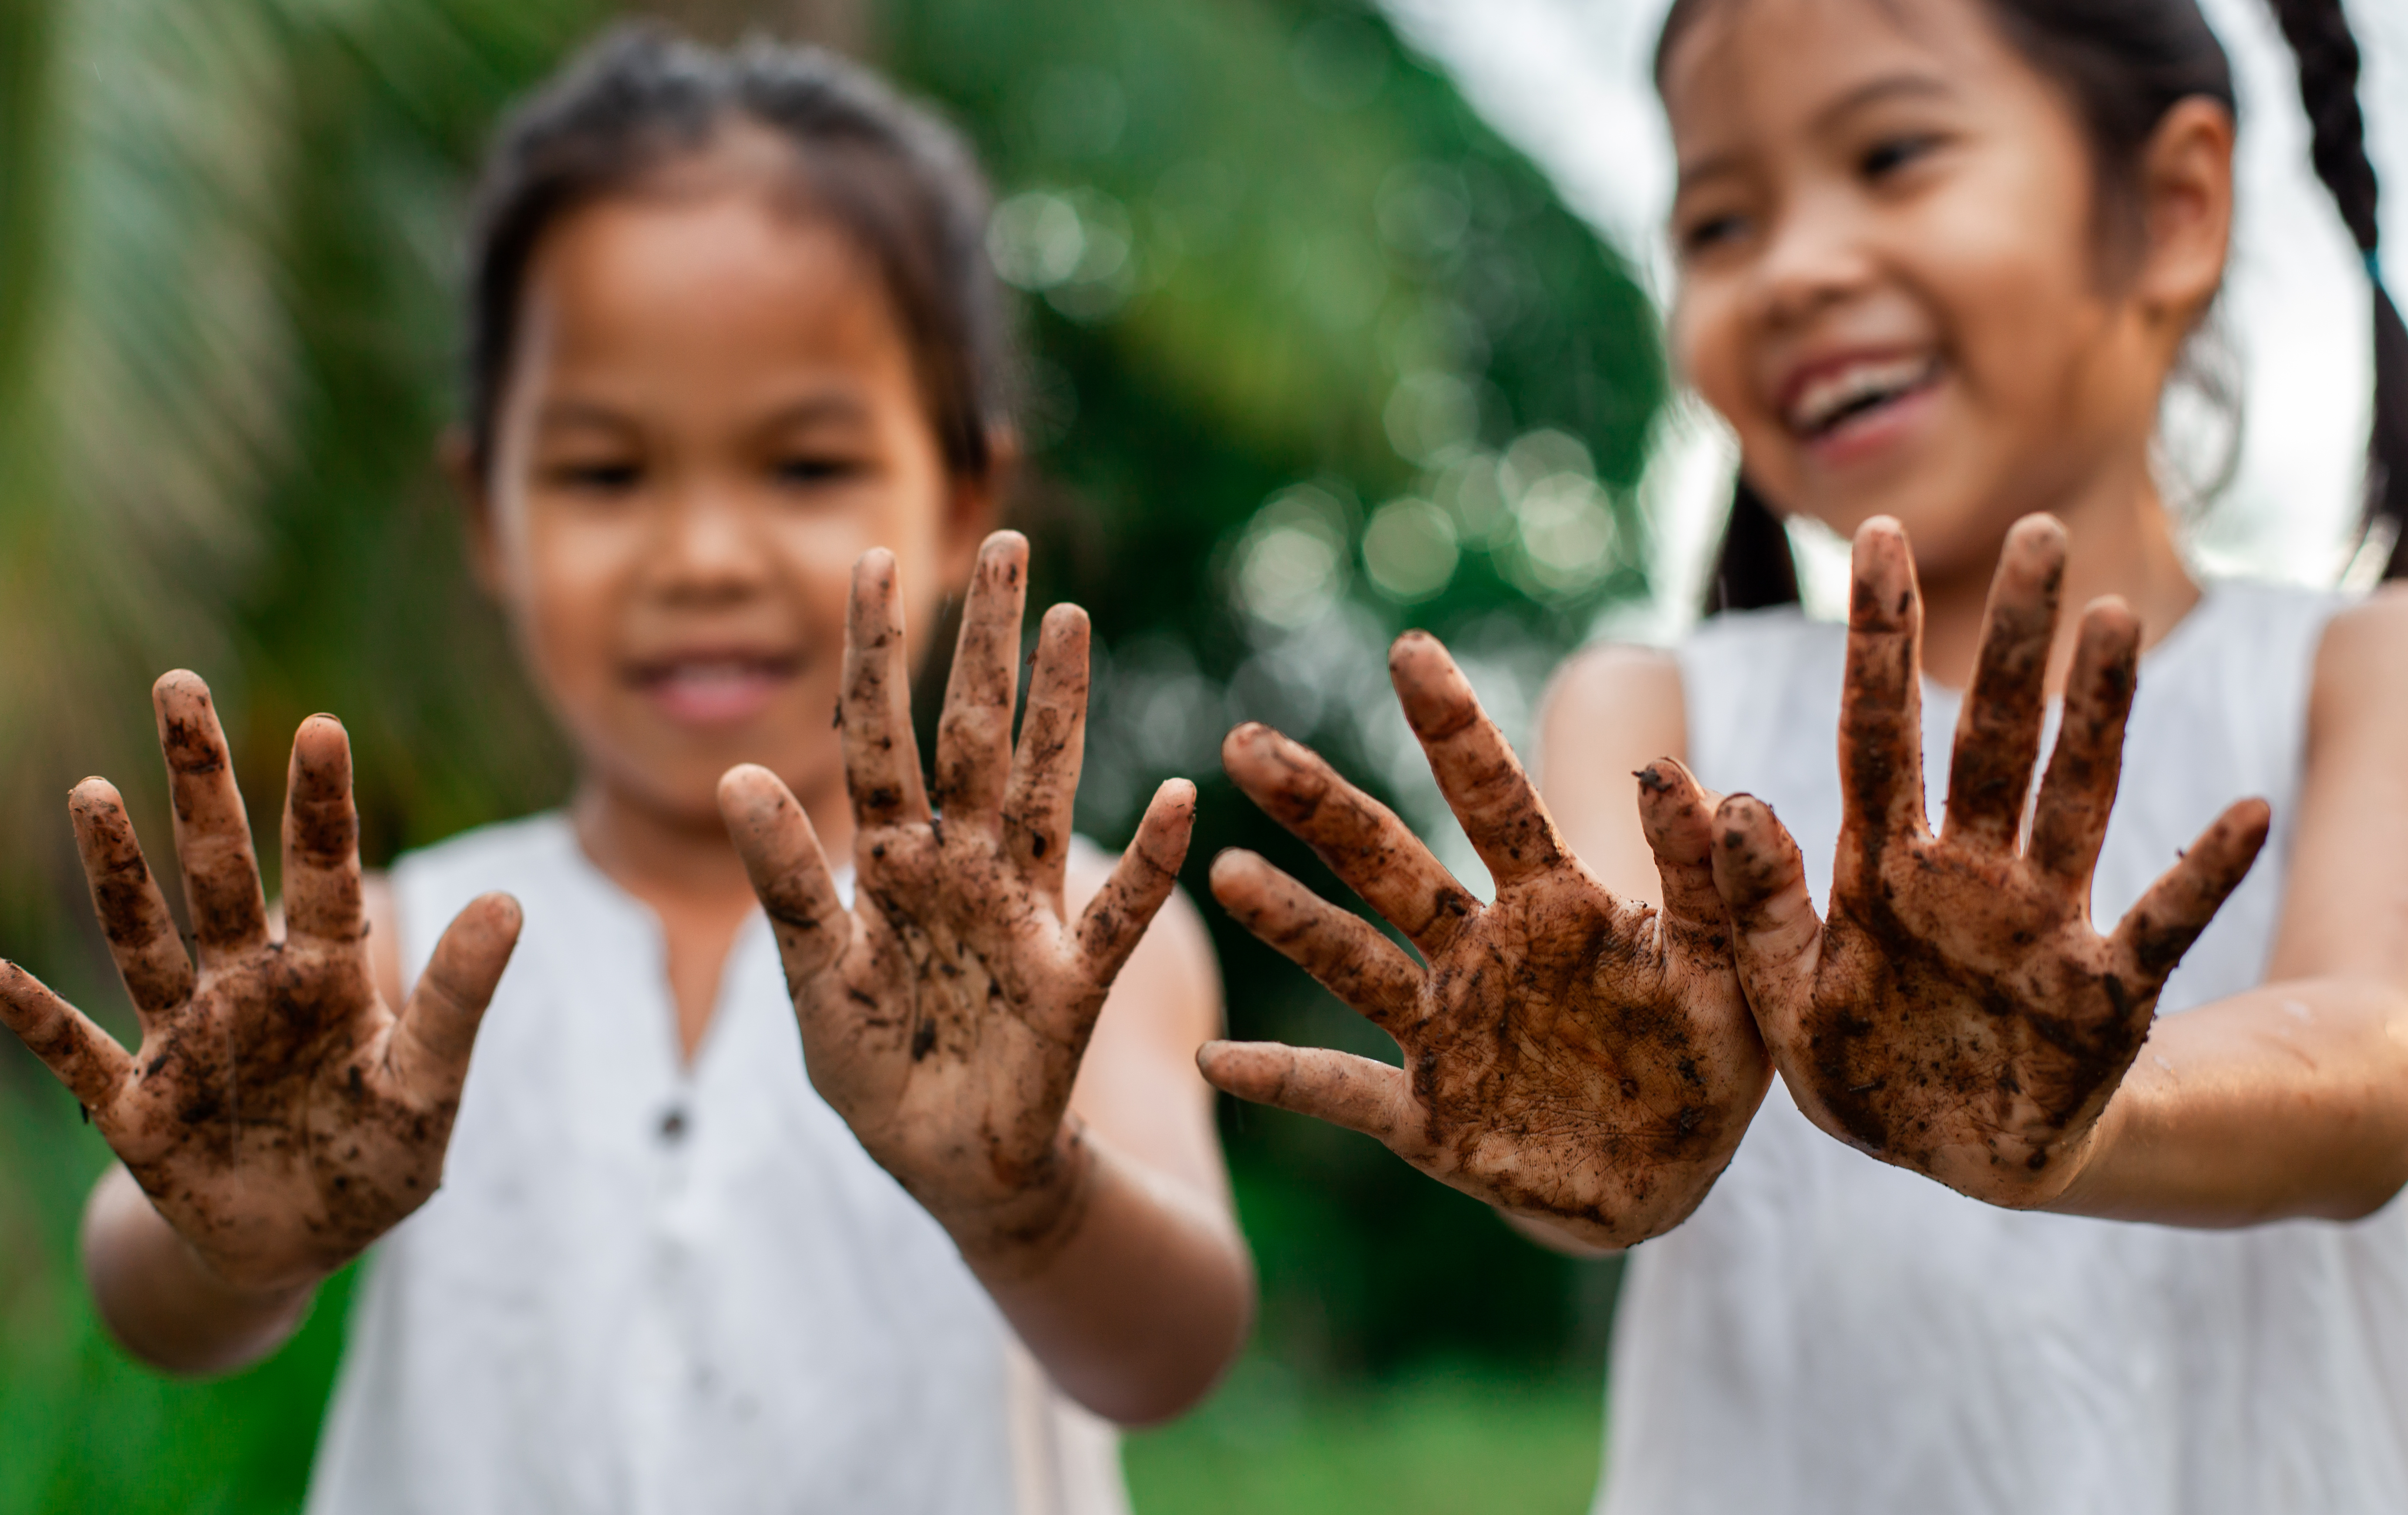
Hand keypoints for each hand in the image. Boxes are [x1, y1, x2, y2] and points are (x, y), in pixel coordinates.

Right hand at [0, 673, 519, 1293]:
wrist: (305, 1244)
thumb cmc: (377, 1160)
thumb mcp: (428, 1086)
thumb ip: (455, 998)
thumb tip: (513, 900)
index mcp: (327, 977)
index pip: (327, 871)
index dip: (321, 803)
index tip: (323, 725)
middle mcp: (248, 987)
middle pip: (221, 869)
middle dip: (202, 782)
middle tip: (180, 685)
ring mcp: (185, 1038)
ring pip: (144, 936)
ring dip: (117, 870)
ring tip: (93, 790)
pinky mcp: (136, 1107)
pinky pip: (74, 1053)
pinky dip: (32, 1017)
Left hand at [718, 532, 1192, 1273]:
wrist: (948, 1168)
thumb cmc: (879, 1074)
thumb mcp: (815, 983)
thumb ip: (785, 886)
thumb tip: (736, 776)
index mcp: (889, 862)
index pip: (877, 737)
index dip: (876, 653)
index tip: (875, 557)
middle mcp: (962, 865)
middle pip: (975, 734)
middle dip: (991, 642)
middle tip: (1010, 545)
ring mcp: (1023, 912)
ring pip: (1046, 789)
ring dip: (1063, 709)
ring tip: (1074, 620)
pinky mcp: (1073, 977)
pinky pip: (1119, 910)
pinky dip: (1151, 861)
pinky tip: (1178, 796)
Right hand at [1198, 632, 1771, 1249]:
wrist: (1671, 1181)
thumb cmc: (1702, 1063)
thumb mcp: (1730, 970)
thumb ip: (1708, 879)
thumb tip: (1680, 775)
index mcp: (1553, 907)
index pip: (1493, 797)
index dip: (1453, 725)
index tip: (1409, 649)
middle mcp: (1479, 954)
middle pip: (1386, 862)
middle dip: (1319, 804)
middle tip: (1243, 743)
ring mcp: (1444, 1032)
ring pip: (1353, 962)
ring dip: (1290, 920)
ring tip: (1226, 872)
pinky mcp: (1426, 1117)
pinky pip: (1343, 1092)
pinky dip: (1282, 1078)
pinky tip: (1217, 1061)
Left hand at [1710, 515, 2267, 1204]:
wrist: (1940, 1163)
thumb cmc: (1859, 1068)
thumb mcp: (1776, 996)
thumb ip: (1753, 903)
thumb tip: (1723, 796)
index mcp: (1880, 867)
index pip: (1875, 729)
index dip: (1875, 638)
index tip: (1875, 538)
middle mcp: (1968, 873)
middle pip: (1991, 736)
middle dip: (2011, 642)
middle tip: (2037, 537)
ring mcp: (2042, 923)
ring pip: (2074, 795)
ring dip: (2098, 713)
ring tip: (2112, 620)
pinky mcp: (2104, 991)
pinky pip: (2162, 921)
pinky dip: (2203, 874)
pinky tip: (2244, 814)